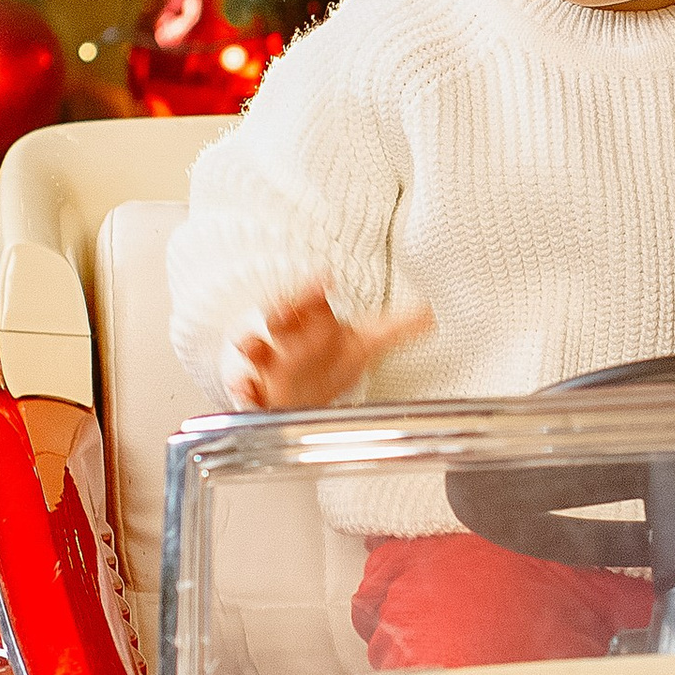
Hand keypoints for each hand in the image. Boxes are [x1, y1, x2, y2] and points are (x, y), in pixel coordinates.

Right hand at [219, 281, 432, 411]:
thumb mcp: (364, 344)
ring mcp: (269, 365)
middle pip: (281, 319)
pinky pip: (245, 389)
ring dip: (252, 345)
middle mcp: (289, 340)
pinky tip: (244, 388)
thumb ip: (395, 329)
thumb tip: (431, 312)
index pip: (312, 299)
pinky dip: (242, 389)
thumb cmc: (327, 360)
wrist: (296, 389)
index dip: (314, 290)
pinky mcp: (257, 393)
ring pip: (255, 349)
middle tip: (284, 310)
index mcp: (314, 322)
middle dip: (280, 311)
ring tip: (250, 345)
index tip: (322, 281)